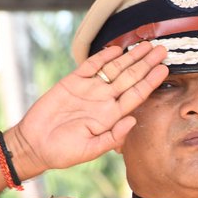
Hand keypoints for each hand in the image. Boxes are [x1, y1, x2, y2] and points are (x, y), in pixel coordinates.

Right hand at [11, 42, 168, 176]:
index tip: (164, 69)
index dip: (150, 82)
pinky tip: (115, 49)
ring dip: (130, 57)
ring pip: (114, 69)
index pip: (136, 95)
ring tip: (145, 45)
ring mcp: (89, 90)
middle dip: (146, 63)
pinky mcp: (72, 82)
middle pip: (130, 78)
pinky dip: (102, 57)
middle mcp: (103, 100)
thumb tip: (132, 121)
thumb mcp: (90, 150)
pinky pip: (90, 66)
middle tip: (161, 49)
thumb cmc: (63, 152)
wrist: (34, 144)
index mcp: (111, 116)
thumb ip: (113, 137)